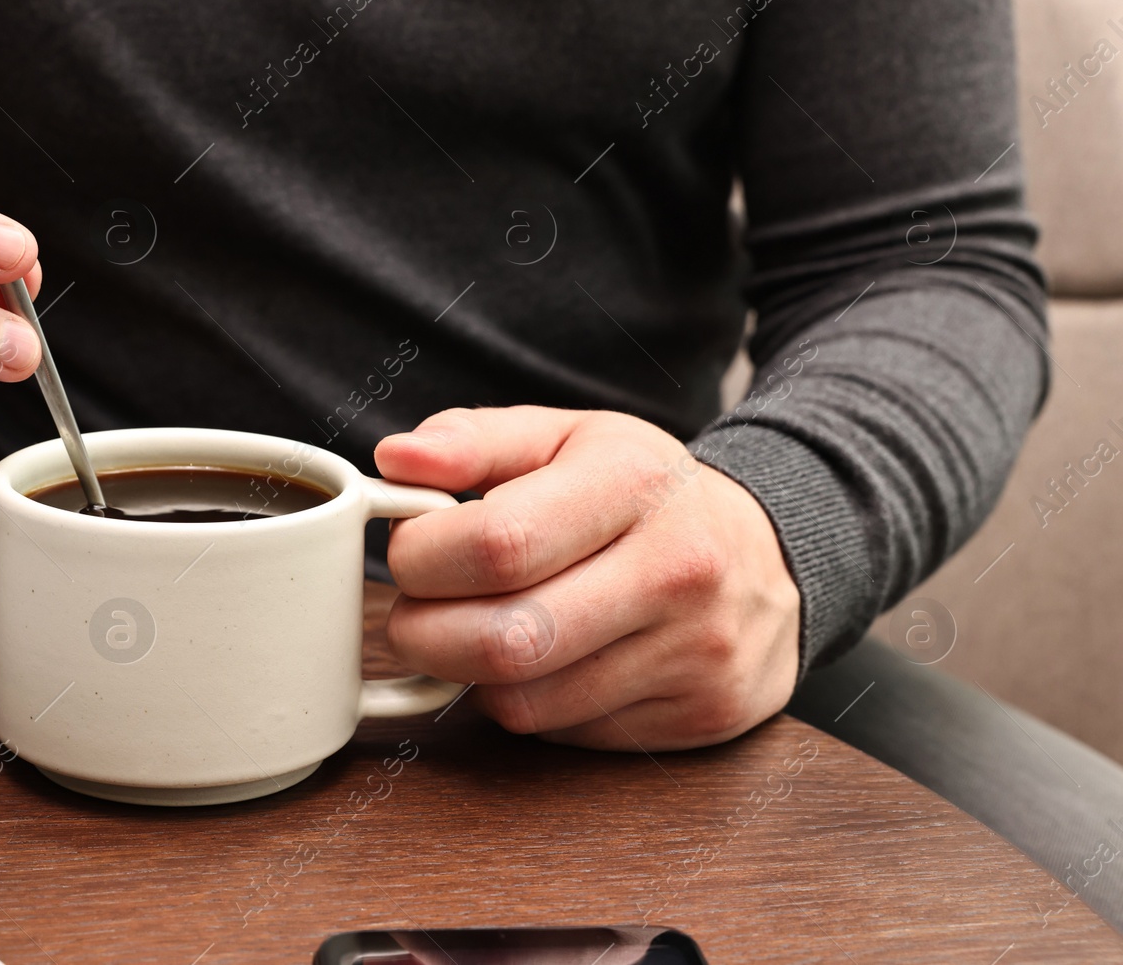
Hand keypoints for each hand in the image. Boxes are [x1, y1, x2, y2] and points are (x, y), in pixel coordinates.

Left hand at [374, 406, 799, 750]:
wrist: (775, 554)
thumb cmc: (645, 492)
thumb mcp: (567, 438)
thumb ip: (473, 441)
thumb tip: (396, 459)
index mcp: (634, 482)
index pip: (497, 544)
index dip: (422, 559)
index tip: (410, 553)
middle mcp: (677, 569)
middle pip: (505, 641)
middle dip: (426, 635)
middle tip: (417, 612)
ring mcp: (696, 651)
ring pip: (525, 702)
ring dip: (472, 675)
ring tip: (482, 627)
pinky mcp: (700, 714)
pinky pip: (566, 733)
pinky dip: (531, 703)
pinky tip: (548, 661)